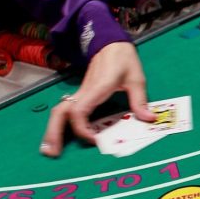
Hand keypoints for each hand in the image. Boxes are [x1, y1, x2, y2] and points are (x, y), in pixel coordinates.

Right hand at [40, 42, 154, 156]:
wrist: (110, 44)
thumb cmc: (123, 60)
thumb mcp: (136, 78)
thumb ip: (140, 100)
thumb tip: (149, 119)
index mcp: (97, 88)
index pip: (79, 110)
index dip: (83, 128)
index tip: (95, 139)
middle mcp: (84, 92)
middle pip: (60, 112)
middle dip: (54, 133)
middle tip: (52, 153)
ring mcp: (81, 94)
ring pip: (59, 112)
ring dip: (53, 131)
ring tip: (50, 151)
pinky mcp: (82, 96)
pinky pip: (67, 111)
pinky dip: (61, 125)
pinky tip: (60, 138)